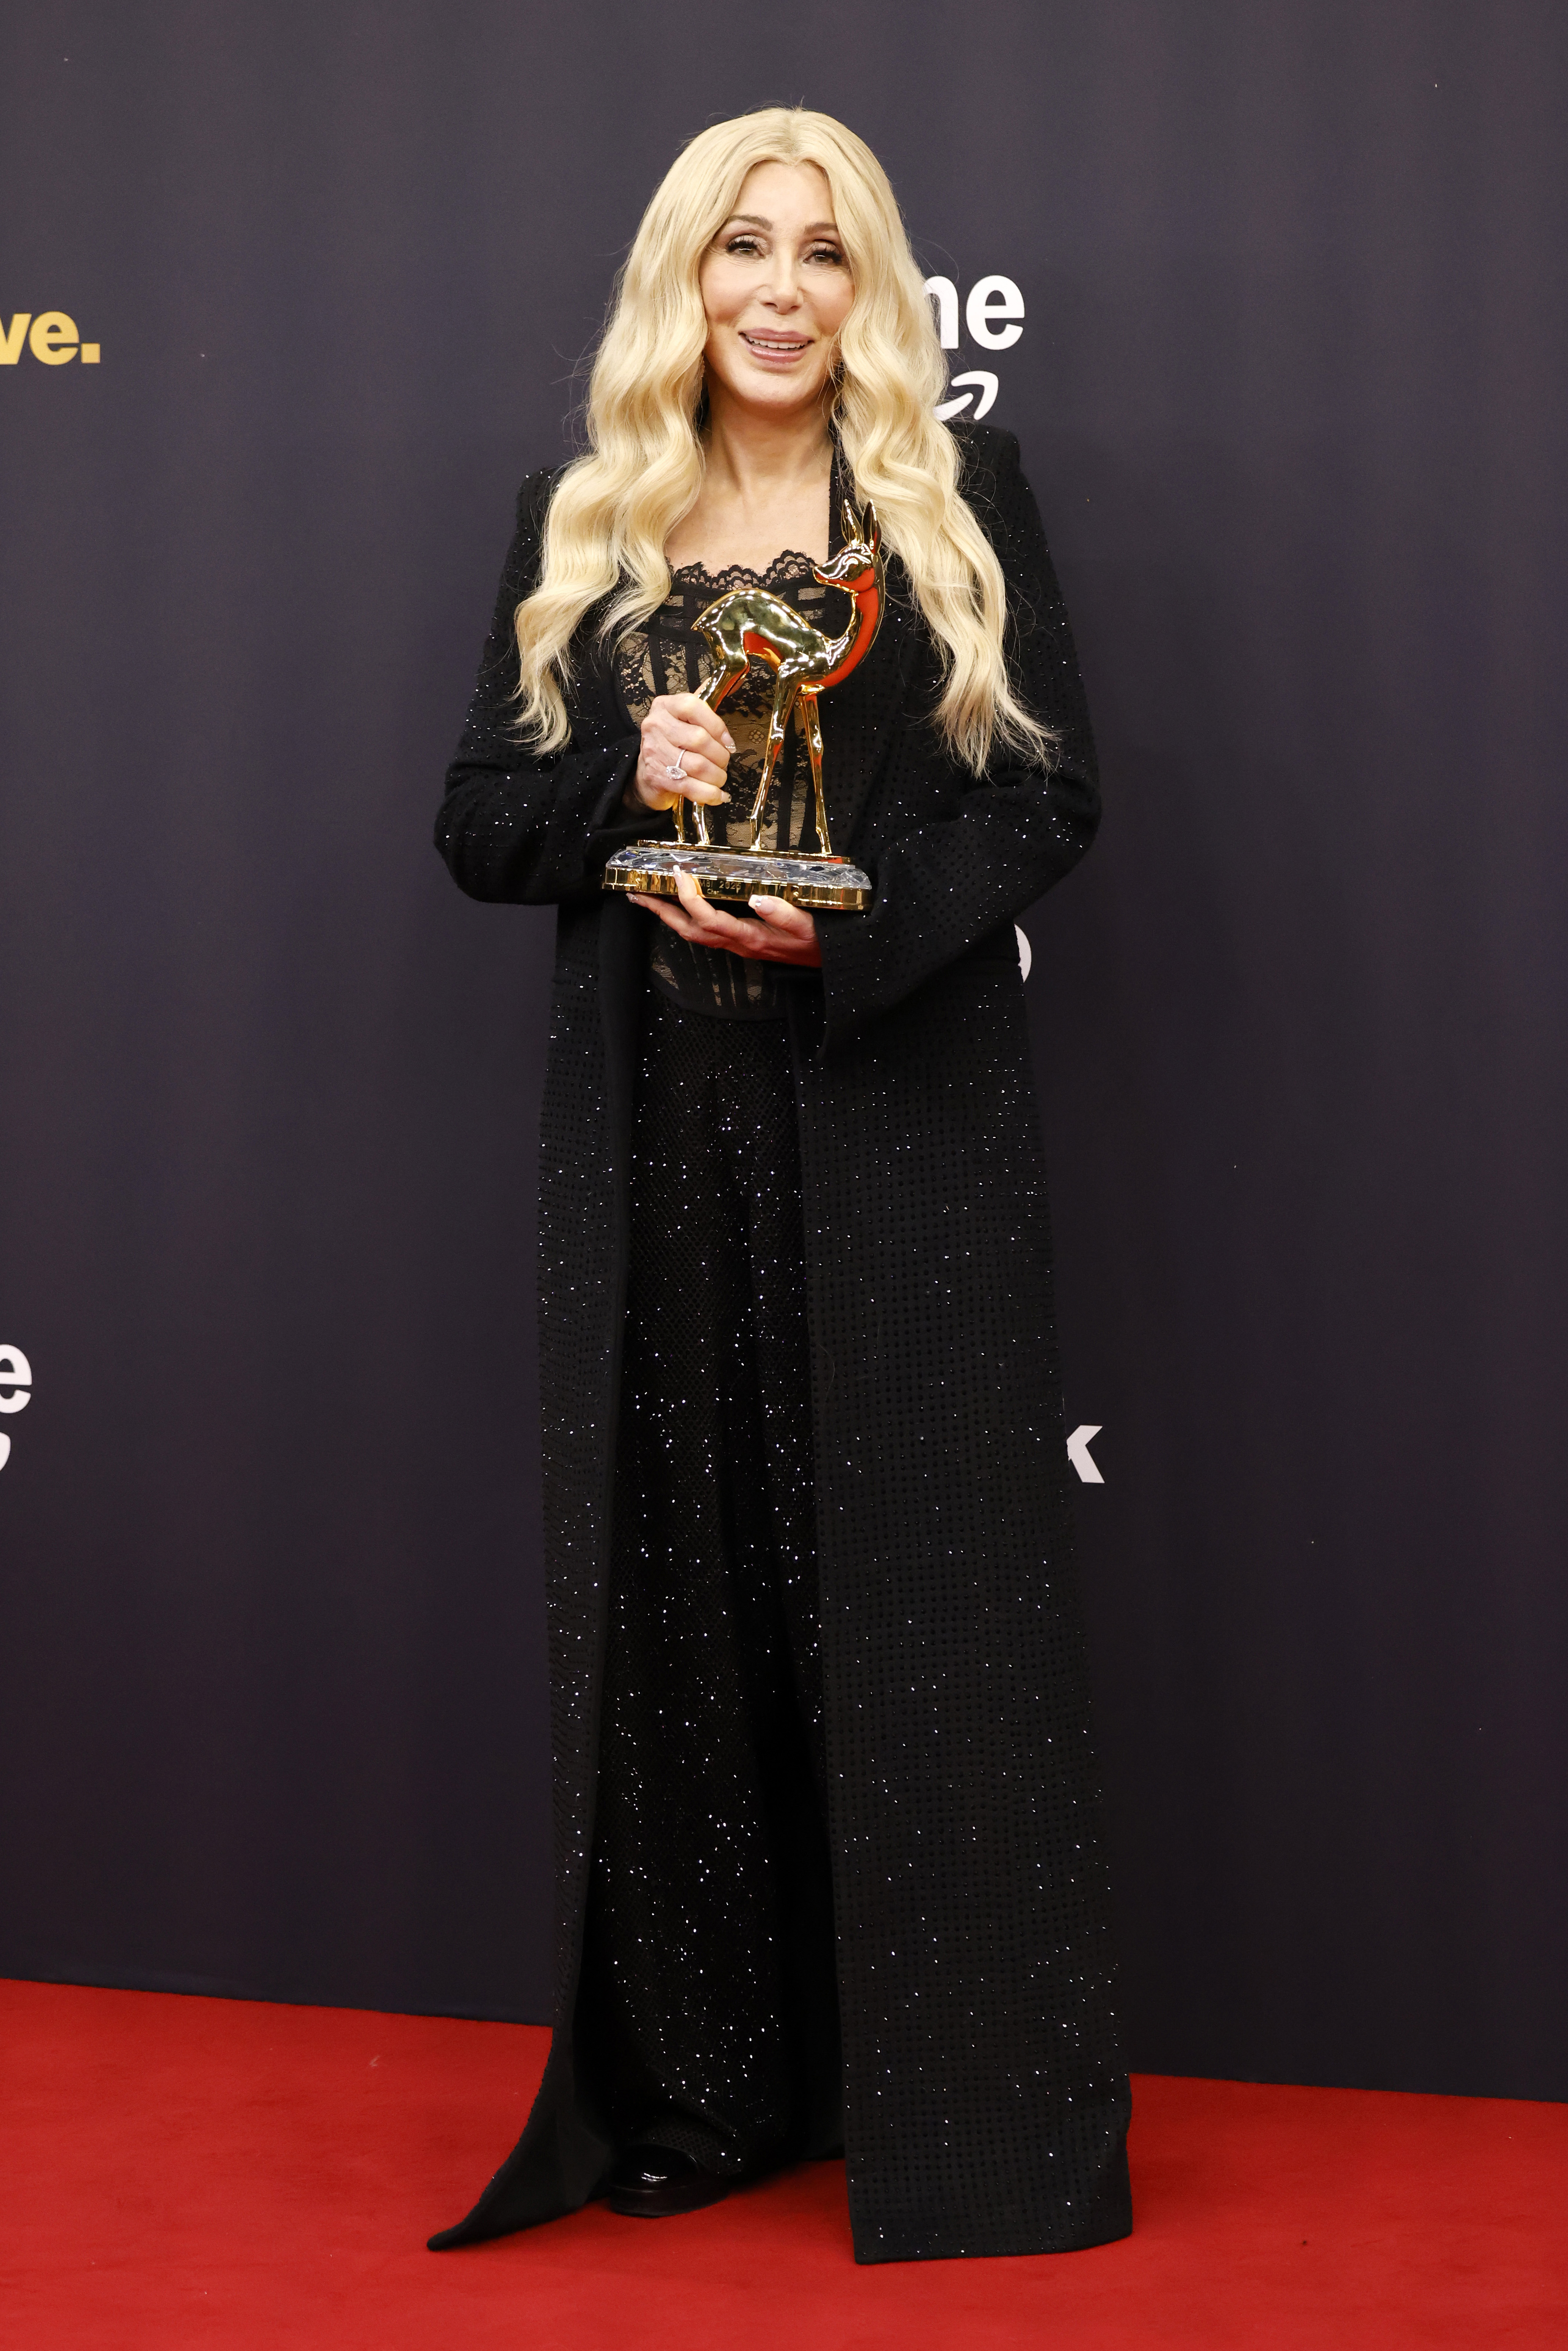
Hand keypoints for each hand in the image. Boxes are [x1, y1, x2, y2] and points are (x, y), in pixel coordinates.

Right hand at [631, 692, 734, 816]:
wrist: (645, 772)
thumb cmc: (672, 743)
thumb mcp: (683, 719)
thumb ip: (700, 706)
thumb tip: (721, 681)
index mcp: (665, 706)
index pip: (694, 707)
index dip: (717, 726)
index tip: (729, 742)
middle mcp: (656, 726)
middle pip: (699, 739)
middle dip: (720, 756)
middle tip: (724, 763)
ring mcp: (654, 752)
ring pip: (697, 764)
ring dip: (717, 776)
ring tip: (720, 778)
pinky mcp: (657, 776)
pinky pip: (690, 786)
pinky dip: (709, 794)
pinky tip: (718, 795)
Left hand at [634, 872, 821, 966]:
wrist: (831, 960)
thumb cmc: (820, 940)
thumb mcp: (808, 924)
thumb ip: (784, 911)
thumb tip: (758, 897)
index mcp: (750, 937)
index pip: (709, 919)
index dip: (689, 898)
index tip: (679, 873)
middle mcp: (739, 944)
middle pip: (689, 931)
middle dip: (662, 912)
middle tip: (638, 894)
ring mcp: (738, 946)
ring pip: (694, 934)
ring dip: (670, 917)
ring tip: (649, 899)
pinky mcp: (742, 943)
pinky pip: (706, 933)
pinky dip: (687, 920)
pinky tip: (681, 908)